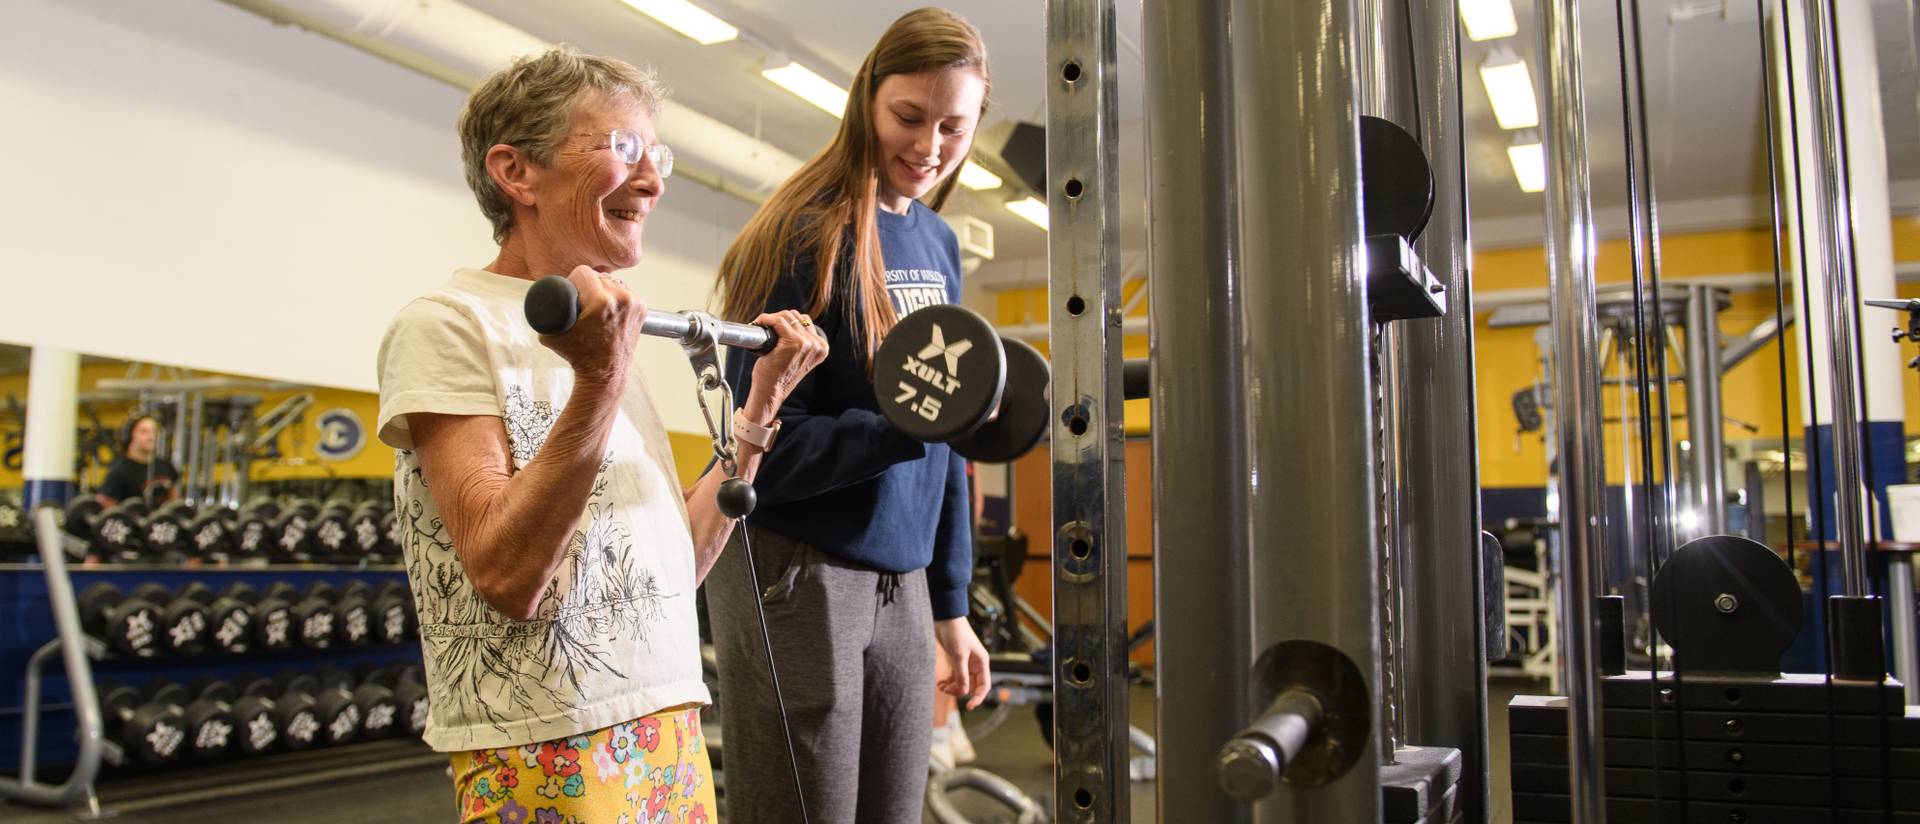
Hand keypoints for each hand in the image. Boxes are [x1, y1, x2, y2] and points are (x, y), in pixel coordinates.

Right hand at [536, 266, 645, 384]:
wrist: (605, 373)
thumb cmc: (579, 356)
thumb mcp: (551, 335)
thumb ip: (541, 316)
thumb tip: (535, 301)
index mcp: (601, 302)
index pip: (583, 272)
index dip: (573, 279)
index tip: (571, 291)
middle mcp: (621, 299)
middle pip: (599, 276)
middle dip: (588, 286)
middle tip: (581, 301)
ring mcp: (634, 304)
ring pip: (613, 282)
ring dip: (603, 289)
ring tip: (595, 305)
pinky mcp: (642, 308)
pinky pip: (625, 291)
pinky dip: (617, 295)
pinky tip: (610, 306)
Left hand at [741, 310, 828, 422]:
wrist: (771, 392)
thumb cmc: (778, 375)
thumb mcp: (798, 357)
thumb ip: (802, 342)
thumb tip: (790, 318)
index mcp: (822, 348)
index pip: (806, 322)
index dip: (788, 321)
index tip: (774, 325)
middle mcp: (816, 345)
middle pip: (796, 317)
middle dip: (779, 318)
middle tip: (766, 326)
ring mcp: (806, 344)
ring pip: (787, 317)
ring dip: (772, 319)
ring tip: (762, 326)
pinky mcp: (792, 343)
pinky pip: (778, 321)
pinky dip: (767, 320)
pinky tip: (759, 323)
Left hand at [934, 617, 990, 708]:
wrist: (946, 618)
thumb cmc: (956, 633)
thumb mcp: (958, 655)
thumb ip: (961, 675)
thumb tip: (964, 692)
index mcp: (981, 662)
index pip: (984, 685)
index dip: (978, 697)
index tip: (969, 707)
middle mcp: (976, 664)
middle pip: (972, 686)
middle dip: (960, 691)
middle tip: (947, 691)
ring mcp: (966, 663)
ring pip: (962, 682)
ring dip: (952, 687)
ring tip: (941, 687)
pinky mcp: (956, 660)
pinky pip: (955, 677)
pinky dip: (948, 682)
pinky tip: (940, 684)